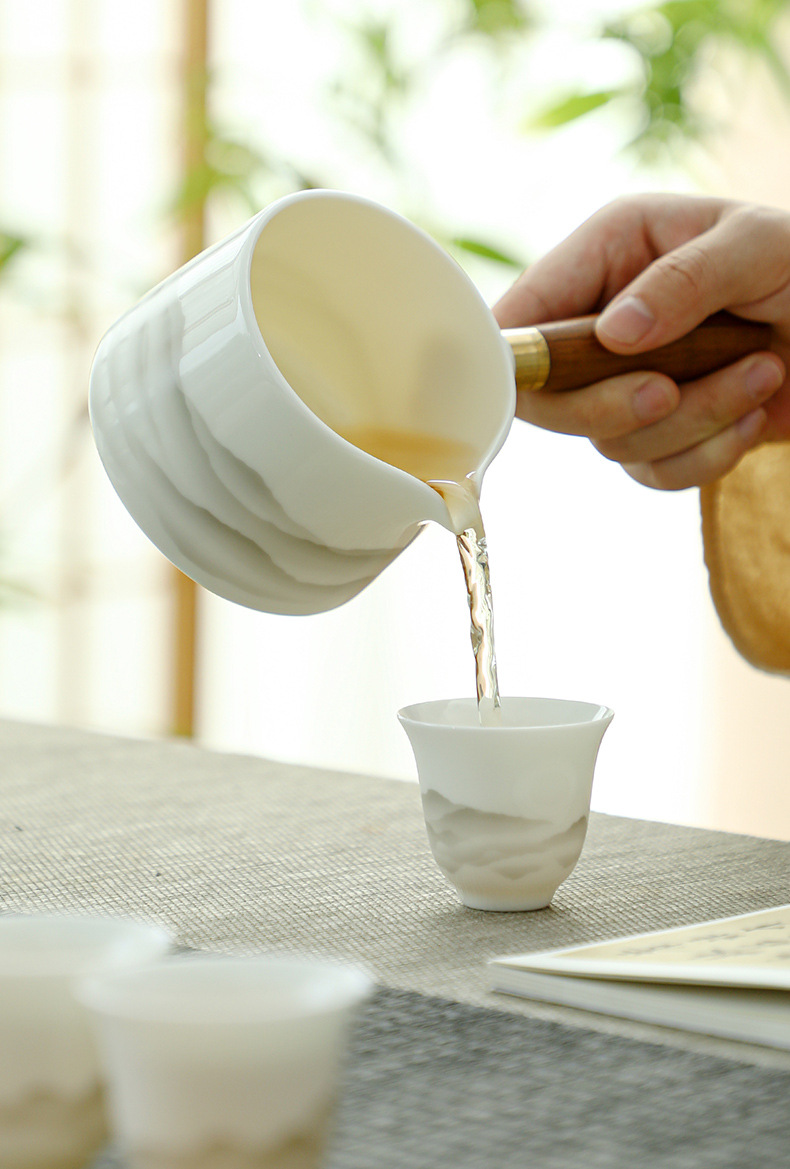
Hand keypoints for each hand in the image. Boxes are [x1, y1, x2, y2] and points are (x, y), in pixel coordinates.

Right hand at [493, 194, 789, 488]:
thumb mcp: (756, 247)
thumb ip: (683, 280)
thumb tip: (613, 334)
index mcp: (608, 253)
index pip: (524, 314)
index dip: (518, 357)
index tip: (547, 384)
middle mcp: (603, 320)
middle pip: (548, 398)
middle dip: (612, 405)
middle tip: (669, 390)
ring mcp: (627, 380)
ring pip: (611, 440)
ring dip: (694, 421)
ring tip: (763, 372)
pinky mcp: (660, 431)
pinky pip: (654, 472)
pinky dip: (709, 455)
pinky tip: (754, 412)